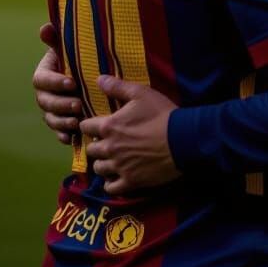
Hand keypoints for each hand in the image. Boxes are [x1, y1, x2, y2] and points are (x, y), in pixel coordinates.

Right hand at [32, 22, 81, 143]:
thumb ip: (57, 39)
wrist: (91, 74)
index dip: (55, 82)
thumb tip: (45, 27)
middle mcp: (45, 94)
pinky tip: (72, 139)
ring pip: (51, 119)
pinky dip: (64, 136)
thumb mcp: (70, 47)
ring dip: (62, 122)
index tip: (72, 83)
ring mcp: (52, 110)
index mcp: (44, 74)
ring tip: (78, 121)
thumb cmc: (80, 57)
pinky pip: (59, 133)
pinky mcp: (62, 123)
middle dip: (61, 104)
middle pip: (45, 102)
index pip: (41, 80)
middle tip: (78, 104)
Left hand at [80, 76, 180, 194]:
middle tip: (107, 141)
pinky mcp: (130, 181)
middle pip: (91, 149)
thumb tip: (99, 78)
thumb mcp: (141, 93)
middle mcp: (109, 148)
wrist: (182, 139)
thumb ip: (118, 87)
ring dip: (102, 163)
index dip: (90, 124)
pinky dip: (110, 183)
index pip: (85, 127)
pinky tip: (117, 176)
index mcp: (109, 126)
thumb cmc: (161, 114)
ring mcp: (119, 167)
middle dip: (96, 144)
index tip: (98, 125)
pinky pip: (110, 187)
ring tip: (112, 158)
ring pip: (98, 168)